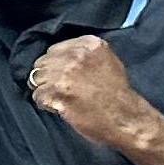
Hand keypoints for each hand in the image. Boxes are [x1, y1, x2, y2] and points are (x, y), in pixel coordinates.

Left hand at [30, 34, 163, 153]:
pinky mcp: (58, 92)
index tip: (64, 75)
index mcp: (89, 45)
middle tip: (62, 90)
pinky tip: (60, 107)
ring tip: (62, 99)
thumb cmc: (118, 95)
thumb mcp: (108, 62)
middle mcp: (76, 55)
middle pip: (43, 63)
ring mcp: (65, 73)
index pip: (54, 50)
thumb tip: (59, 57)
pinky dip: (46, 104)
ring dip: (45, 91)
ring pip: (37, 78)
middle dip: (48, 77)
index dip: (56, 65)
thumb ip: (84, 55)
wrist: (126, 119)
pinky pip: (38, 96)